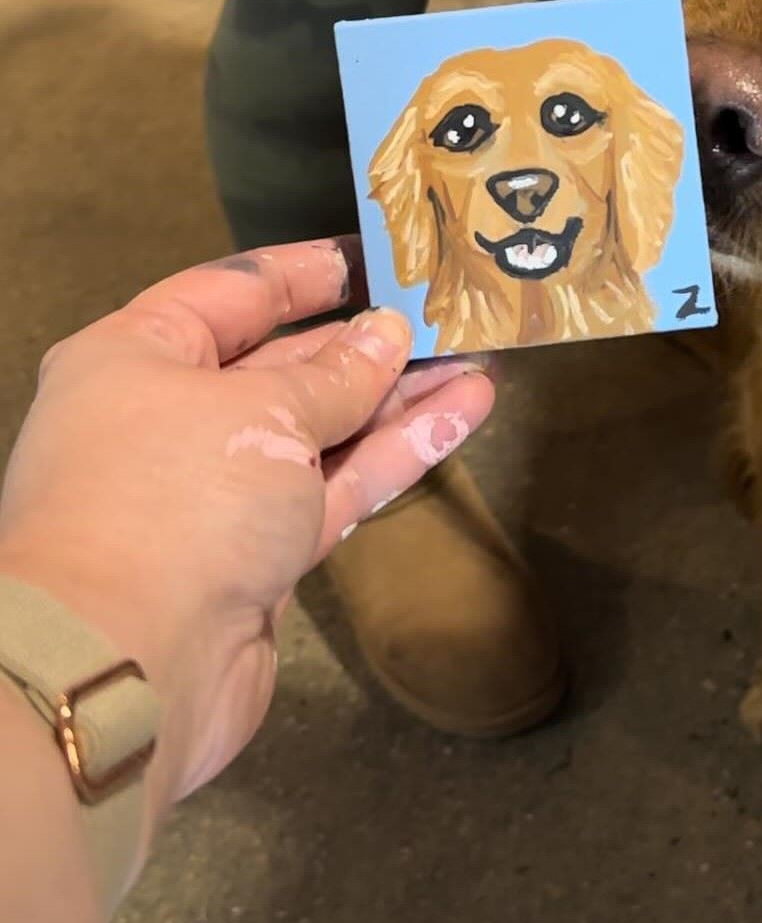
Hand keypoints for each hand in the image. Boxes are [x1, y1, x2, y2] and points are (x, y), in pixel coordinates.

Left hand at [0, 240, 493, 836]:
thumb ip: (337, 374)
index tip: (380, 254)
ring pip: (321, 431)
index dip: (309, 271)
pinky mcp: (258, 559)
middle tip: (448, 313)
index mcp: (136, 358)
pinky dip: (393, 455)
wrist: (124, 668)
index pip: (233, 292)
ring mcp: (216, 494)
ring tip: (477, 362)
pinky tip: (462, 417)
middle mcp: (169, 419)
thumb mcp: (263, 412)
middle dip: (368, 342)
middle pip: (284, 365)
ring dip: (398, 399)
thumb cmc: (171, 502)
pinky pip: (334, 488)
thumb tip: (388, 334)